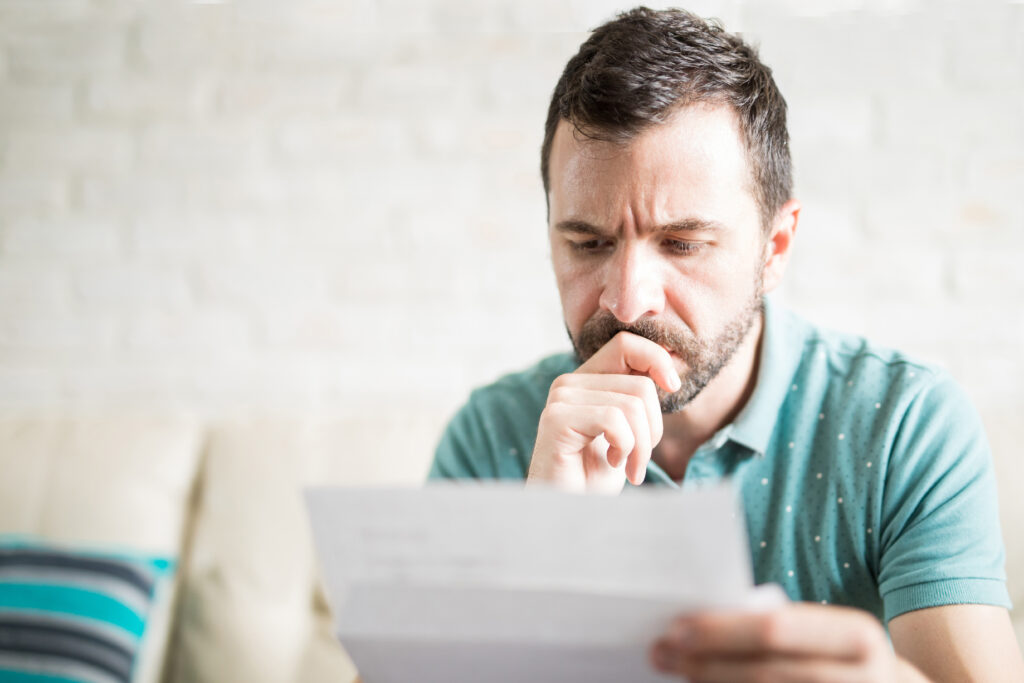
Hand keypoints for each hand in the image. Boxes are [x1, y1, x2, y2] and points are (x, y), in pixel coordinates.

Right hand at [526, 331, 680, 493]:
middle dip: (654, 429)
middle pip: (640, 385)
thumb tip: (669, 375)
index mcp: (587, 381)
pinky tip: (612, 464)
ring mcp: (561, 399)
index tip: (673, 387)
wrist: (569, 516)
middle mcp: (569, 383)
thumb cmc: (595, 480)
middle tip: (639, 460)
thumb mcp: (627, 433)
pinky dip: (626, 448)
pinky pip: (614, 420)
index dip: (658, 359)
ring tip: (629, 467)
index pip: (627, 344)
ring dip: (642, 446)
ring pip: (632, 404)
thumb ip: (638, 401)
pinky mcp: (557, 419)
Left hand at [649, 603, 930, 681]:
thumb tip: (701, 625)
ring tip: (677, 673)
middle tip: (661, 652)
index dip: (720, 629)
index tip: (674, 626)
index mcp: (857, 635)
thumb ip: (783, 628)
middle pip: (764, 671)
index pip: (775, 630)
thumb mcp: (830, 636)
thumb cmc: (847, 658)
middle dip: (705, 661)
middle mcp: (862, 678)